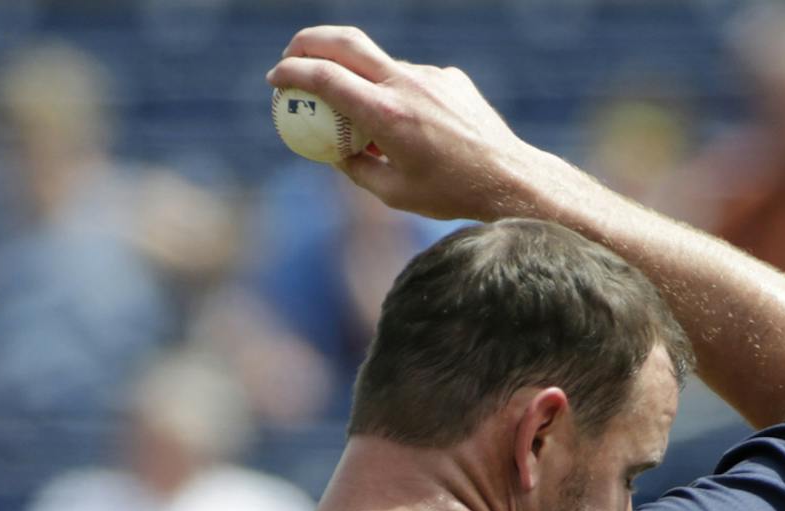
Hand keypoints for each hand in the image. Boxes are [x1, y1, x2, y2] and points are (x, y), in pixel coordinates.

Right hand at [266, 28, 547, 221]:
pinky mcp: (449, 77)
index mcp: (386, 115)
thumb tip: (330, 149)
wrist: (509, 180)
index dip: (292, 73)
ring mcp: (430, 75)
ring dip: (360, 81)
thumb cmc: (450, 194)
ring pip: (379, 65)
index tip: (275, 80)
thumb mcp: (391, 192)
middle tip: (291, 56)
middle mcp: (406, 85)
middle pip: (344, 41)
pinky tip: (418, 133)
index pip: (325, 77)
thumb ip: (353, 166)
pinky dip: (397, 97)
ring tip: (369, 125)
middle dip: (308, 42)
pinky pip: (411, 80)